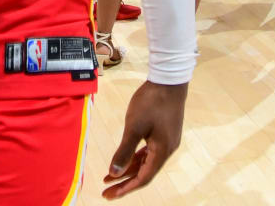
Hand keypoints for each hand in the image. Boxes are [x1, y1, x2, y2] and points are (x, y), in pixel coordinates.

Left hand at [104, 80, 186, 198]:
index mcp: (162, 152)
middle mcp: (167, 150)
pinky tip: (125, 159)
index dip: (126, 188)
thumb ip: (124, 151)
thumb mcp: (134, 126)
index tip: (109, 195)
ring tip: (109, 176)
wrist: (169, 80)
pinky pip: (149, 151)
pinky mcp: (164, 133)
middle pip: (144, 172)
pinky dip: (135, 157)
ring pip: (146, 161)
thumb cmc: (151, 102)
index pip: (143, 178)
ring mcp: (166, 141)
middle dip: (124, 181)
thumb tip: (114, 173)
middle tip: (106, 191)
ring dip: (128, 169)